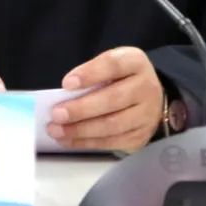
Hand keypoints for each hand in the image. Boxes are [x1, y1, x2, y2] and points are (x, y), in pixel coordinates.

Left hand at [47, 47, 162, 151]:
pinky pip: (112, 142)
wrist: (149, 98)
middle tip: (56, 114)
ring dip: (81, 129)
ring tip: (57, 130)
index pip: (113, 65)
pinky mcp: (141, 136)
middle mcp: (146, 87)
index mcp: (135, 62)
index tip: (66, 84)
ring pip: (112, 125)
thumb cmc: (121, 78)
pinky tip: (68, 140)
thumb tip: (64, 95)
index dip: (90, 74)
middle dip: (81, 109)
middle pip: (113, 99)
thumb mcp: (110, 65)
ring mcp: (146, 114)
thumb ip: (92, 74)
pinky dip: (87, 142)